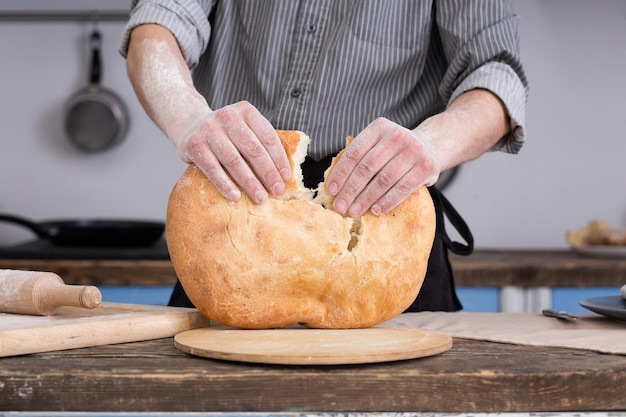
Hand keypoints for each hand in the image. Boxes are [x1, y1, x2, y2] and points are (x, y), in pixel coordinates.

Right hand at [176, 101, 291, 203]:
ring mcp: (209, 130)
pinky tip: (235, 196)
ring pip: (233, 160)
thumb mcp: (244, 127)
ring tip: (260, 197)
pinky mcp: (194, 144)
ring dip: (249, 182)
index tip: (285, 177)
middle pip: (252, 149)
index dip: (279, 159)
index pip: (268, 137)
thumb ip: (261, 142)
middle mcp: (227, 116)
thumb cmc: (225, 132)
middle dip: (267, 172)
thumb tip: (281, 174)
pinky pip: (212, 168)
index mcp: (246, 111)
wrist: (189, 123)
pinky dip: (225, 184)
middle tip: (277, 190)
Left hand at [325, 118, 440, 216]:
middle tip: (340, 206)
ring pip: (383, 180)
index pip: (355, 153)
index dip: (341, 173)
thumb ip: (360, 157)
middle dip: (351, 190)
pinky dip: (387, 201)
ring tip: (354, 211)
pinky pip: (402, 188)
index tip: (331, 190)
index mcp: (379, 128)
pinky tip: (375, 210)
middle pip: (367, 167)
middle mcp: (397, 136)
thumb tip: (336, 185)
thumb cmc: (396, 150)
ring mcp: (413, 150)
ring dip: (366, 198)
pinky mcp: (426, 166)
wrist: (432, 145)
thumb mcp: (379, 143)